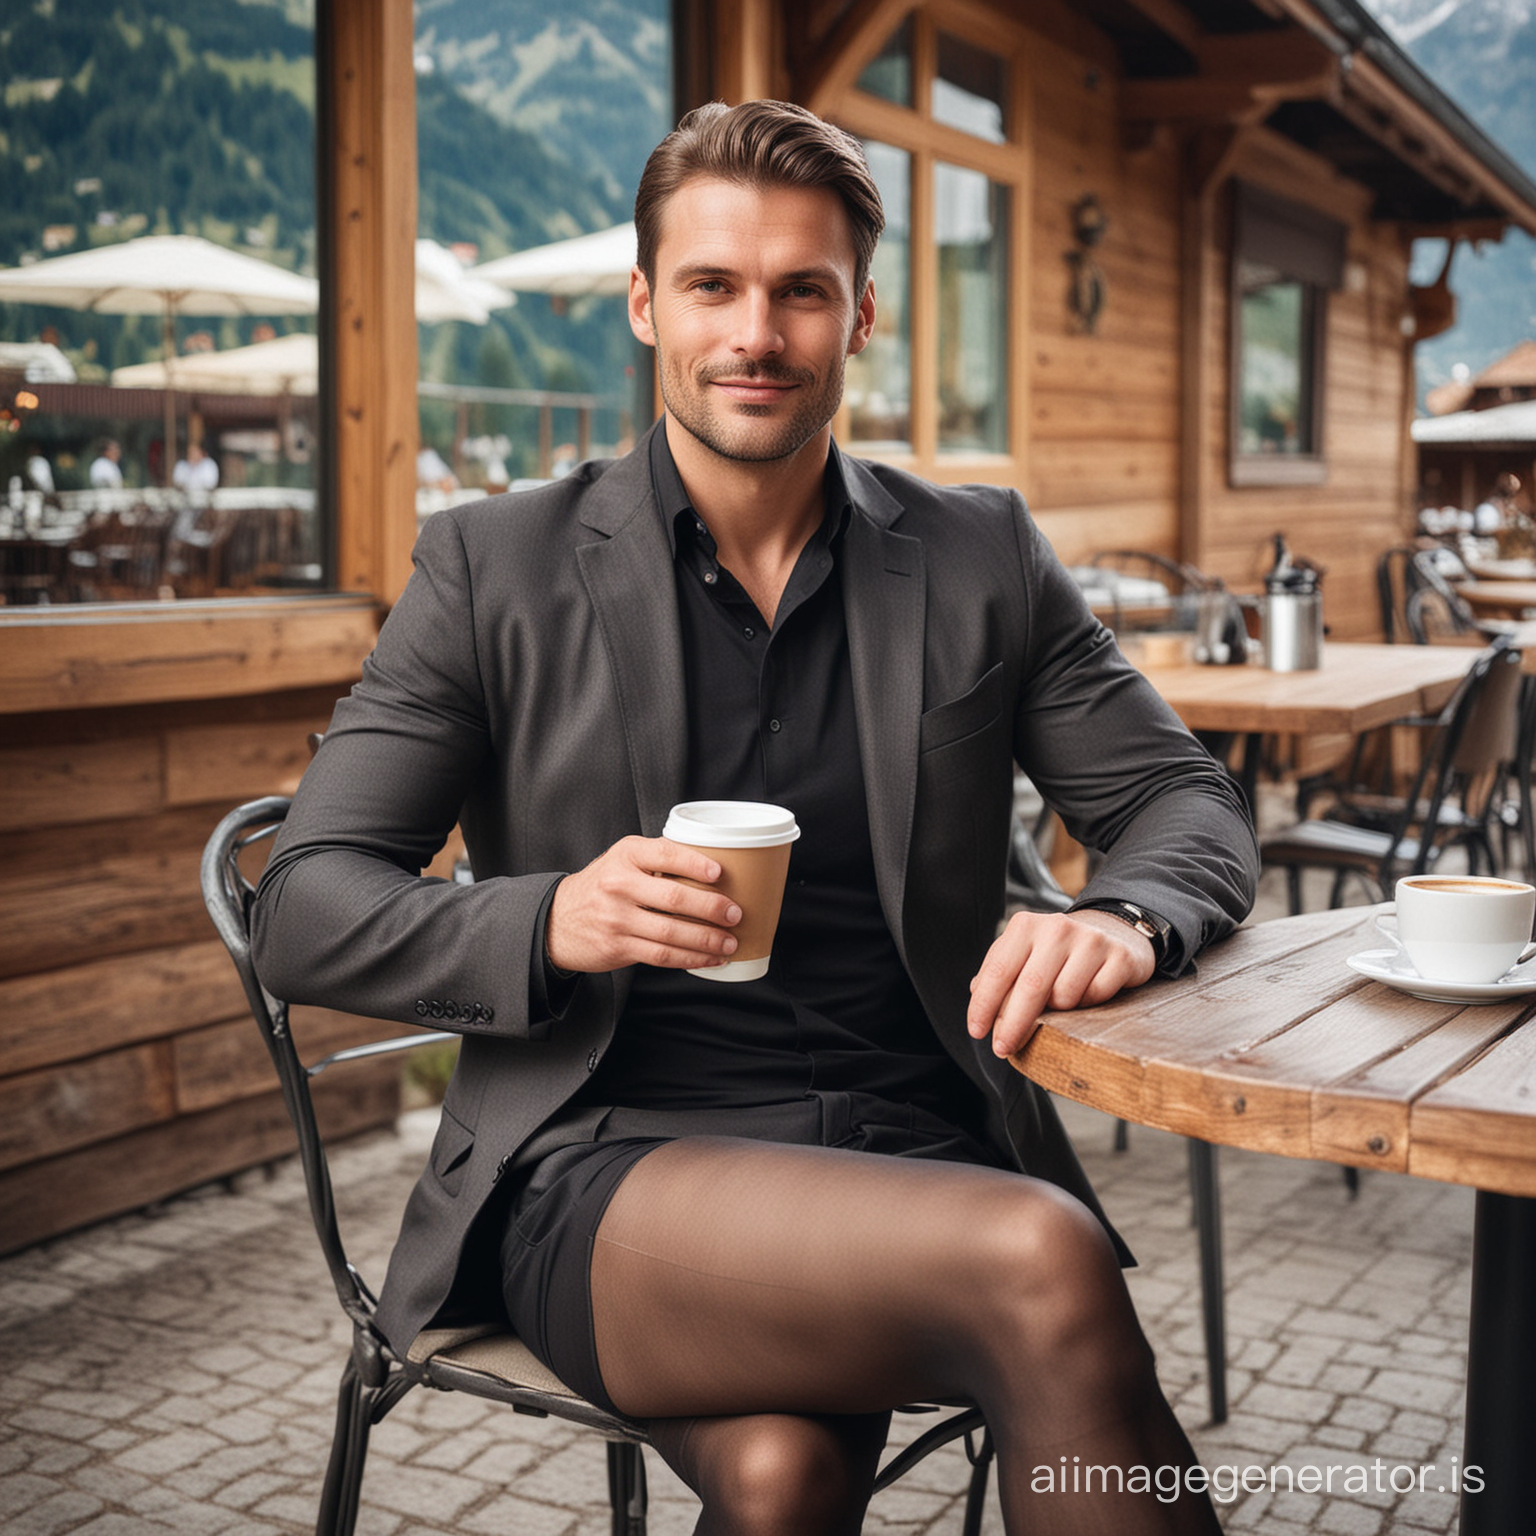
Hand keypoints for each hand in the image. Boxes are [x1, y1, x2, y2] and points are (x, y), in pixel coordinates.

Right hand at [546, 836, 741, 973]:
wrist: (557, 920)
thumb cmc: (602, 885)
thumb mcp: (623, 859)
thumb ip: (659, 857)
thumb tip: (714, 862)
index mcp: (626, 855)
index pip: (666, 854)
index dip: (695, 863)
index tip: (720, 872)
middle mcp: (619, 884)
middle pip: (674, 898)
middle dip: (711, 908)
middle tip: (735, 913)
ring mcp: (617, 918)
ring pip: (671, 932)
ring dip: (707, 940)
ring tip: (730, 942)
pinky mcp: (618, 947)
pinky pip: (662, 955)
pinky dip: (690, 958)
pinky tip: (710, 958)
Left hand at [967, 910, 1156, 1058]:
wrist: (1112, 934)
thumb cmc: (1057, 952)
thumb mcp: (1023, 953)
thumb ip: (999, 971)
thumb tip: (977, 994)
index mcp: (1025, 925)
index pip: (998, 970)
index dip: (984, 1004)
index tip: (977, 1032)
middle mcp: (1057, 927)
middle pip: (1030, 987)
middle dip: (1013, 1024)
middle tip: (1003, 1048)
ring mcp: (1092, 940)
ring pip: (1065, 996)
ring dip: (1059, 1011)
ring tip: (1062, 1001)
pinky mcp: (1120, 957)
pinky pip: (1096, 996)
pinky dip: (1088, 1004)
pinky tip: (1088, 993)